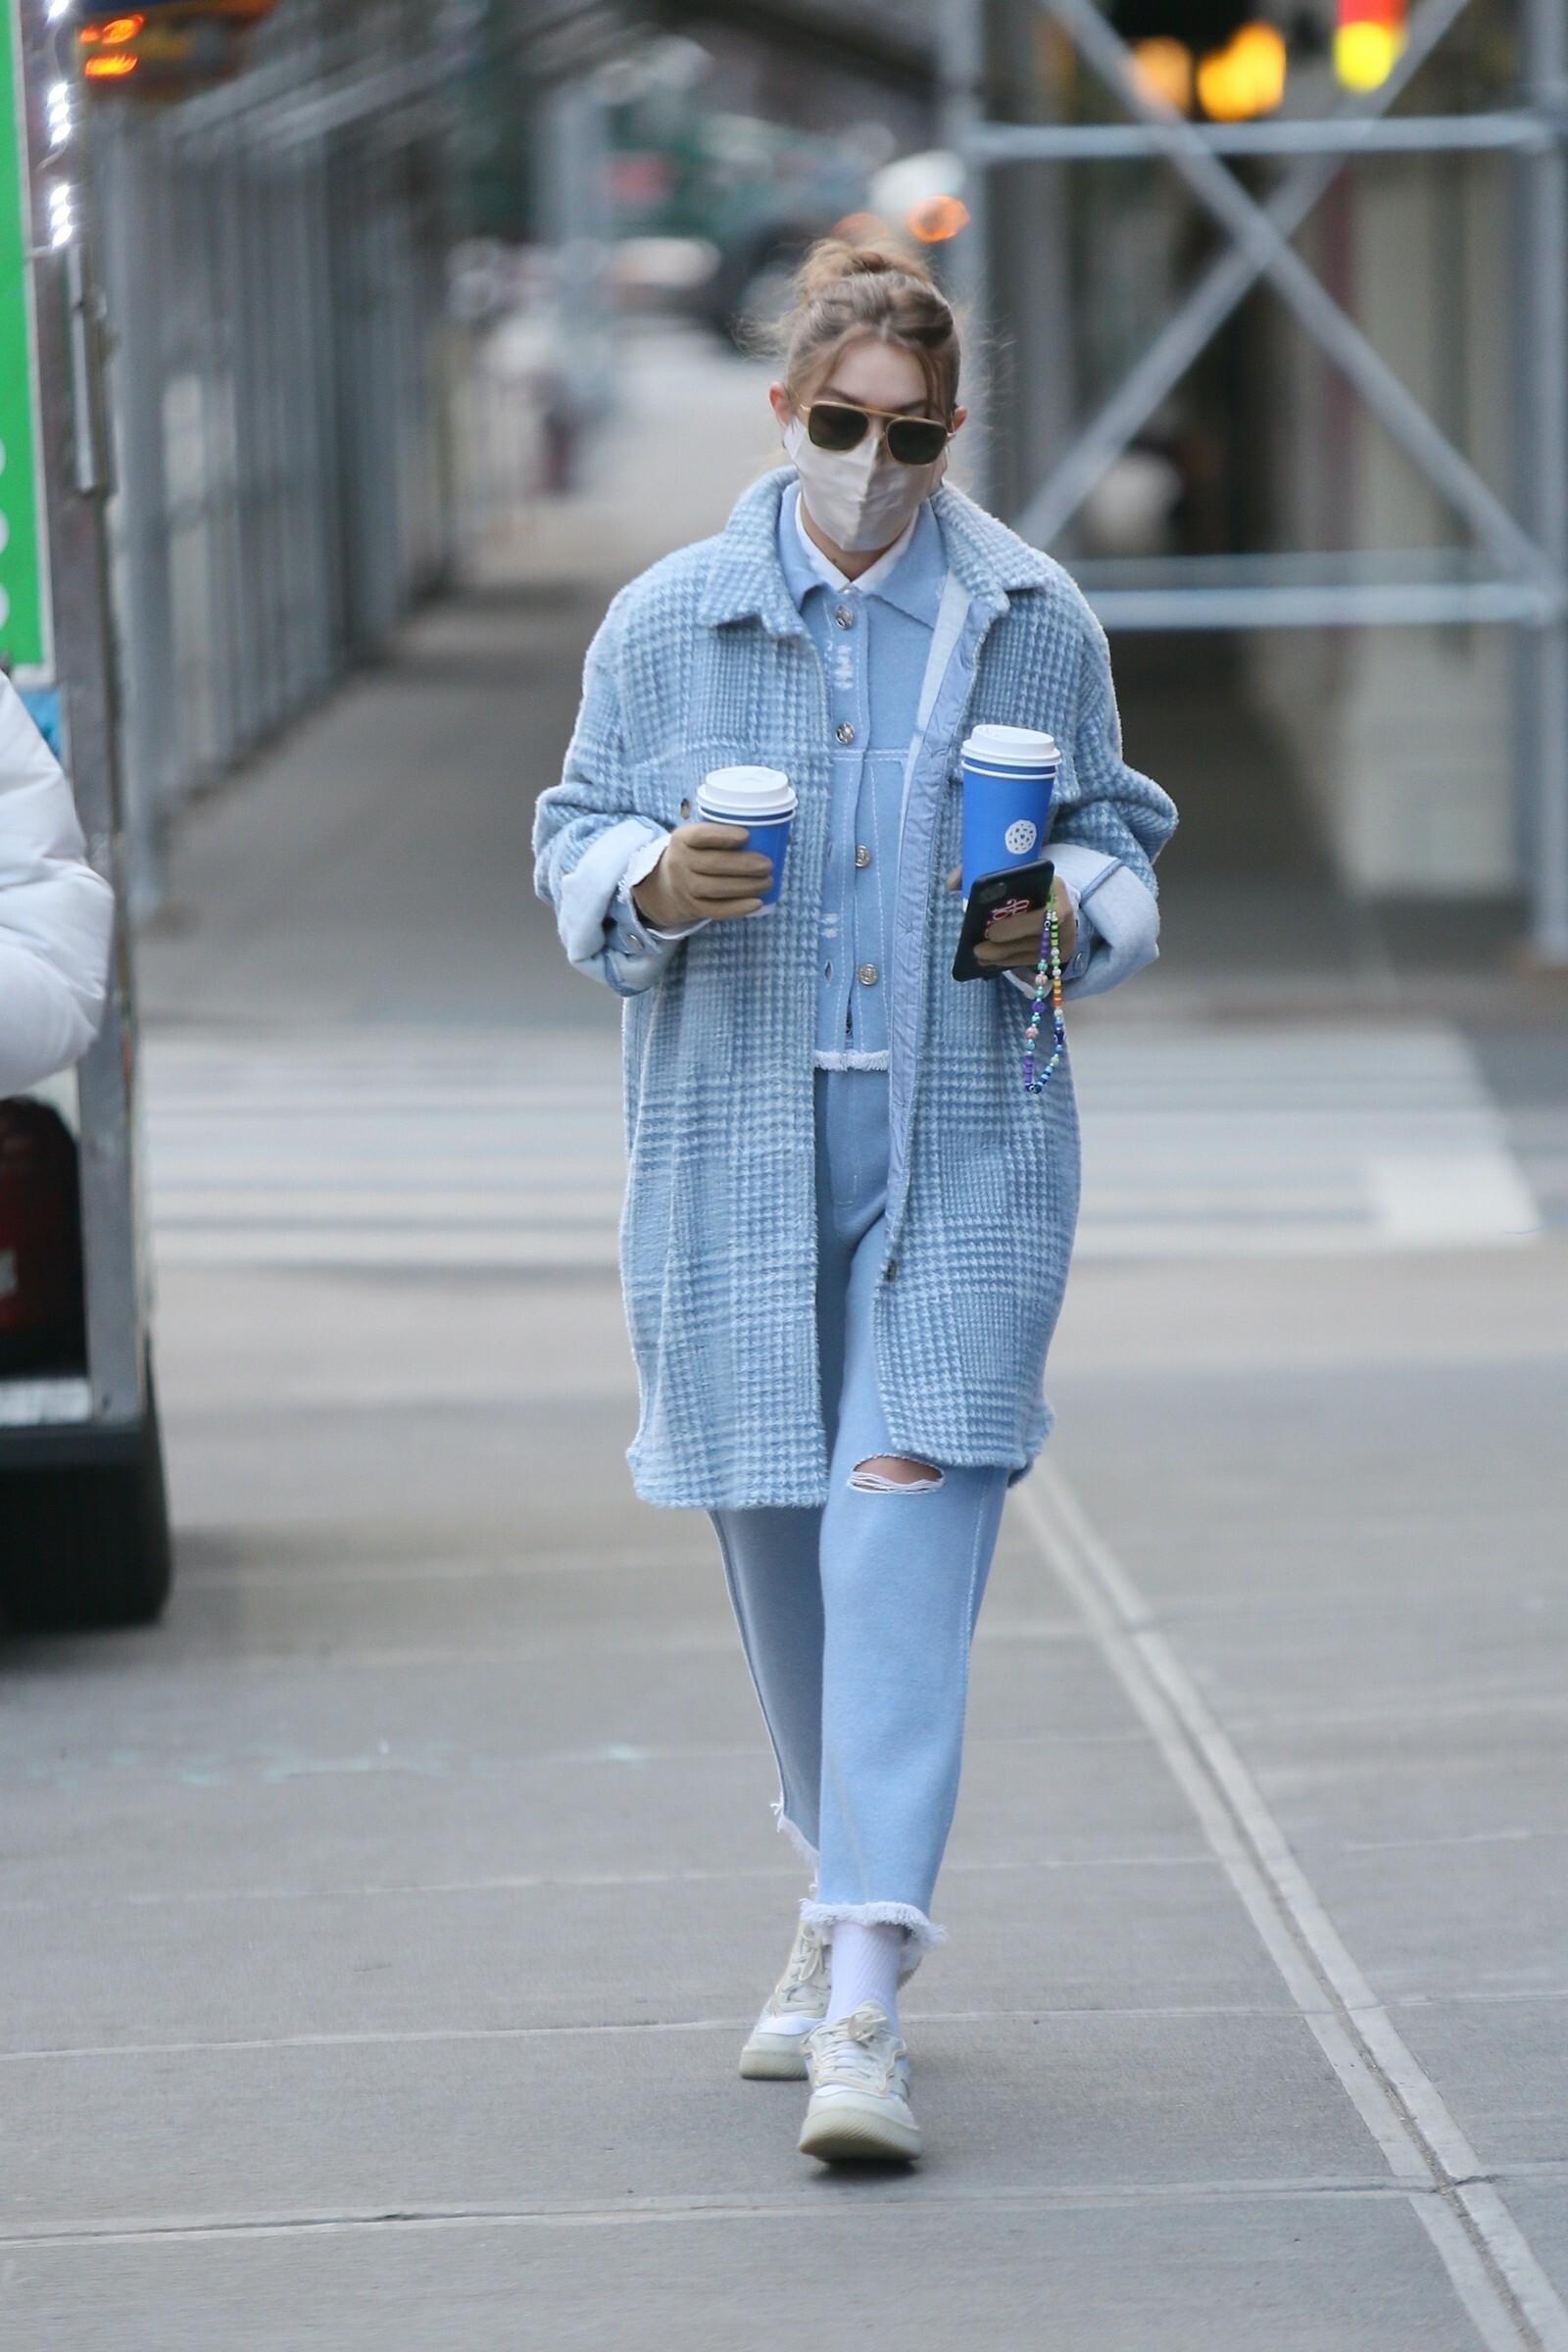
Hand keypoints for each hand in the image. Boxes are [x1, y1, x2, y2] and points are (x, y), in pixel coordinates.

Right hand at [633, 823, 774, 927]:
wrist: (667, 884)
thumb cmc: (696, 854)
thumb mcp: (697, 839)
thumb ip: (720, 834)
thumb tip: (765, 832)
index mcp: (682, 838)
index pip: (701, 835)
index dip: (724, 835)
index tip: (747, 835)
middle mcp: (679, 862)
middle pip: (713, 863)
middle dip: (744, 865)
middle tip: (768, 865)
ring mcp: (684, 887)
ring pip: (716, 888)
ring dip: (746, 886)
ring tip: (768, 882)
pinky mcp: (692, 907)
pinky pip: (716, 910)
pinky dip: (738, 907)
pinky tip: (757, 903)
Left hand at [945, 867, 1077, 971]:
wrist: (1057, 894)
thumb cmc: (1027, 881)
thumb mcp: (1009, 869)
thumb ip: (978, 869)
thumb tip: (952, 884)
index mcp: (1055, 887)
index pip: (1042, 910)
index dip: (1017, 925)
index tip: (990, 930)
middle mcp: (1066, 912)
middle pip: (1036, 938)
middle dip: (1004, 945)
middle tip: (977, 948)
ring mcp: (1066, 935)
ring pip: (1033, 953)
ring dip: (1004, 957)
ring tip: (979, 956)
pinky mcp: (1062, 952)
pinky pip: (1033, 961)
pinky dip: (1011, 962)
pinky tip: (991, 962)